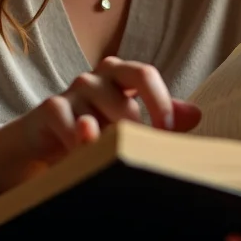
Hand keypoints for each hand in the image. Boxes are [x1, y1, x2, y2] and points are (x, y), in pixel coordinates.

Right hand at [0, 56, 200, 194]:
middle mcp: (95, 77)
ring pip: (99, 120)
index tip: (167, 133)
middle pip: (124, 104)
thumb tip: (196, 114)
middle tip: (141, 162)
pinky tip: (87, 162)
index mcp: (119, 74)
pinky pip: (73, 129)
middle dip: (136, 138)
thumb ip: (160, 116)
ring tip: (113, 165)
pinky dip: (83, 149)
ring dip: (109, 147)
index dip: (160, 102)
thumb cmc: (94, 125)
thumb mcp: (127, 120)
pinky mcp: (50, 108)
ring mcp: (72, 91)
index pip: (144, 74)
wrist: (44, 139)